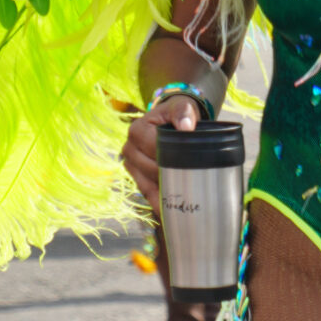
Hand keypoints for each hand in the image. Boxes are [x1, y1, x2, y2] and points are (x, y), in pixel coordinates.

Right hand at [121, 94, 202, 208]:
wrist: (170, 120)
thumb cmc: (176, 114)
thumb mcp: (182, 107)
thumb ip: (183, 112)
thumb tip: (186, 127)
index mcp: (137, 131)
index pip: (154, 150)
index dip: (172, 159)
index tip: (190, 166)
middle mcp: (129, 149)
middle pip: (150, 170)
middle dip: (169, 178)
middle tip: (192, 188)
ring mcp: (131, 165)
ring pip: (146, 185)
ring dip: (163, 195)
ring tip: (182, 206)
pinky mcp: (136, 176)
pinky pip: (146, 192)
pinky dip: (157, 203)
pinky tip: (168, 214)